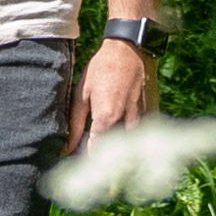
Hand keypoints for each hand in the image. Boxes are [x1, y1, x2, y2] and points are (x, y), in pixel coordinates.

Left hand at [72, 36, 155, 150]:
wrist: (128, 49)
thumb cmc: (101, 69)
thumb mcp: (82, 93)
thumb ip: (76, 123)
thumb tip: (68, 147)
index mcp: (105, 118)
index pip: (96, 151)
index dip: (87, 161)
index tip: (79, 165)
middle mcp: (124, 122)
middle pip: (115, 152)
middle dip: (103, 159)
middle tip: (90, 160)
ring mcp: (139, 118)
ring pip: (128, 144)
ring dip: (118, 150)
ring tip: (106, 151)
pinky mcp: (147, 112)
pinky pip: (137, 132)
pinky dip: (128, 137)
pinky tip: (119, 134)